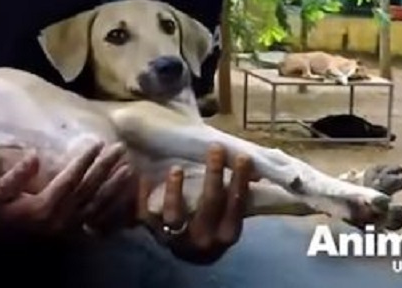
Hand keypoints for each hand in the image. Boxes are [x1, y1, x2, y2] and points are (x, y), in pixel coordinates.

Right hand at [0, 141, 129, 238]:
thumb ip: (15, 177)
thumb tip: (34, 155)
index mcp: (42, 207)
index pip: (70, 180)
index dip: (85, 161)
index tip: (99, 143)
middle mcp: (58, 220)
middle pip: (88, 191)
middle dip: (106, 168)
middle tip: (121, 148)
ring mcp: (65, 229)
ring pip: (96, 208)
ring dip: (114, 188)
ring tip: (129, 169)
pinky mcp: (67, 235)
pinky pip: (95, 223)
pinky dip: (110, 210)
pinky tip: (121, 199)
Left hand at [137, 145, 254, 264]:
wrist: (187, 252)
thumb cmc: (213, 224)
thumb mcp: (228, 216)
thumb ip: (237, 195)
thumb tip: (257, 169)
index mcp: (226, 235)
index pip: (236, 207)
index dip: (240, 182)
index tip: (242, 157)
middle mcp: (203, 241)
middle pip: (209, 205)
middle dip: (214, 175)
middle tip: (215, 148)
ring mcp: (176, 238)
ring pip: (175, 215)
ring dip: (175, 190)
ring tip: (176, 168)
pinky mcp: (153, 232)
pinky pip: (145, 213)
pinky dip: (143, 193)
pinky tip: (144, 173)